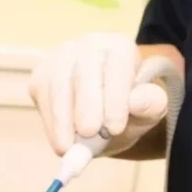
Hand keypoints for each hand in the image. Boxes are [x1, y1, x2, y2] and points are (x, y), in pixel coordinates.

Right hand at [29, 33, 167, 155]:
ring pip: (58, 84)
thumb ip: (150, 104)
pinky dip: (50, 122)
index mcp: (119, 47)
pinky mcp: (40, 75)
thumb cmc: (126, 108)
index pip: (118, 65)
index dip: (116, 96)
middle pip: (84, 71)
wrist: (100, 112)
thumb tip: (136, 102)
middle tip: (88, 133)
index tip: (115, 127)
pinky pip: (42, 96)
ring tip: (69, 147)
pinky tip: (59, 141)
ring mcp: (60, 58)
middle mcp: (88, 45)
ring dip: (62, 118)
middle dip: (86, 104)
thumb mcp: (146, 110)